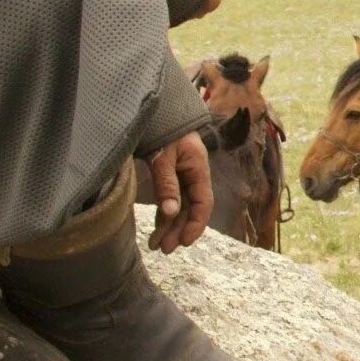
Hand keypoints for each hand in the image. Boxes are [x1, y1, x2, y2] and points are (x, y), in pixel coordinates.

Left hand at [147, 131, 211, 252]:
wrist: (156, 110)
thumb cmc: (164, 130)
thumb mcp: (163, 156)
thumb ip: (167, 184)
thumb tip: (171, 213)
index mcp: (199, 168)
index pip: (203, 203)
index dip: (196, 224)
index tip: (184, 241)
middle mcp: (193, 175)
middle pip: (190, 209)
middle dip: (178, 230)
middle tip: (164, 249)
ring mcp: (182, 177)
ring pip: (179, 208)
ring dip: (170, 227)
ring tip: (156, 245)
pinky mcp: (171, 177)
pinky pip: (171, 200)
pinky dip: (164, 215)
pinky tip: (157, 230)